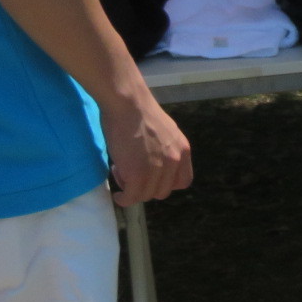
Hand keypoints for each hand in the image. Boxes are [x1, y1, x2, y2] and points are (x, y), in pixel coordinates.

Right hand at [100, 90, 192, 205]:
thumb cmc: (137, 110)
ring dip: (133, 190)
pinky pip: (132, 196)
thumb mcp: (164, 130)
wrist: (126, 103)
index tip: (152, 180)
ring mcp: (158, 169)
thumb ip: (165, 147)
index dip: (167, 184)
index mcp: (183, 150)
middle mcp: (175, 161)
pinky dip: (124, 199)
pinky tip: (118, 195)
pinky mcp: (138, 174)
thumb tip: (154, 158)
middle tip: (130, 175)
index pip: (183, 181)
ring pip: (147, 195)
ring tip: (120, 174)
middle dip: (146, 187)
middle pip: (164, 191)